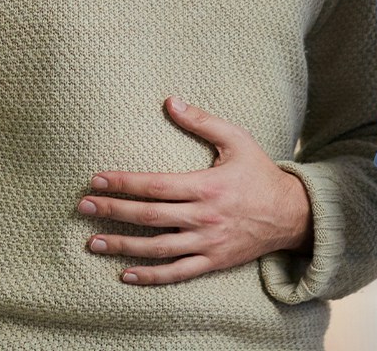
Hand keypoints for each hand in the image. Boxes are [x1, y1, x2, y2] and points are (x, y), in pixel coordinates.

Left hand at [77, 97, 311, 284]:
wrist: (292, 214)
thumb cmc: (259, 173)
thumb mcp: (236, 139)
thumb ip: (202, 121)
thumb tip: (170, 100)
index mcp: (206, 186)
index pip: (155, 185)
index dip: (123, 182)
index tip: (96, 179)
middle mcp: (204, 218)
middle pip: (149, 217)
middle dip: (113, 211)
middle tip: (84, 207)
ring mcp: (208, 244)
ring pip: (158, 249)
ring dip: (123, 246)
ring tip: (93, 242)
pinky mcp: (213, 262)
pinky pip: (177, 273)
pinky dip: (151, 276)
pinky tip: (125, 274)